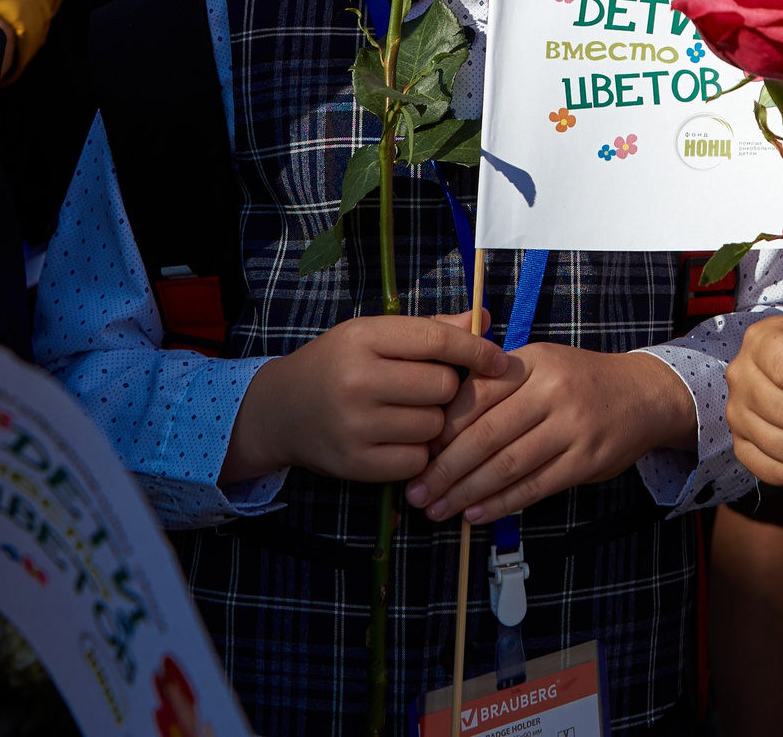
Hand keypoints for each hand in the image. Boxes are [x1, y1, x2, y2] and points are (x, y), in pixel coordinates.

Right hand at [224, 314, 507, 485]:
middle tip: (425, 390)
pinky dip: (418, 453)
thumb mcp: (375, 334)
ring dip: (434, 423)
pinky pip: (418, 460)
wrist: (282, 410)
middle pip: (444, 387)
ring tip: (407, 414)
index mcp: (364, 337)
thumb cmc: (339, 365)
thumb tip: (483, 319)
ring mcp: (355, 424)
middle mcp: (358, 380)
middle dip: (447, 390)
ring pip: (435, 426)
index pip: (438, 340)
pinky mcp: (355, 463)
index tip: (500, 360)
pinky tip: (397, 439)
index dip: (477, 350)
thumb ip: (430, 328)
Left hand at [409, 343, 694, 523]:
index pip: (476, 396)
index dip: (443, 429)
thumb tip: (438, 428)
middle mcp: (552, 390)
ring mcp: (573, 426)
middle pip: (487, 434)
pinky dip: (502, 503)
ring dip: (467, 492)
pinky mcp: (586, 460)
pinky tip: (476, 514)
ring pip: (508, 464)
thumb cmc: (577, 381)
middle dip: (446, 468)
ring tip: (439, 509)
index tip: (417, 453)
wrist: (643, 395)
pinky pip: (536, 486)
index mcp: (532, 361)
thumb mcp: (539, 363)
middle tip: (418, 492)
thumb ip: (495, 384)